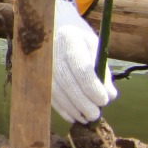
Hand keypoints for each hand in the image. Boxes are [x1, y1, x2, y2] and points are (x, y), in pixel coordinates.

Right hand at [51, 0, 117, 122]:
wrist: (56, 28)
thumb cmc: (82, 41)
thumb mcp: (96, 49)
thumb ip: (103, 71)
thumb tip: (110, 95)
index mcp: (70, 38)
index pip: (80, 66)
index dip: (92, 86)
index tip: (104, 100)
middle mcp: (52, 49)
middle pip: (66, 80)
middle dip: (82, 101)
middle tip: (95, 115)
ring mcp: (41, 62)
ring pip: (55, 89)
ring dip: (72, 107)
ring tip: (86, 119)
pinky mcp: (37, 73)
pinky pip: (48, 93)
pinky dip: (61, 108)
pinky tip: (73, 117)